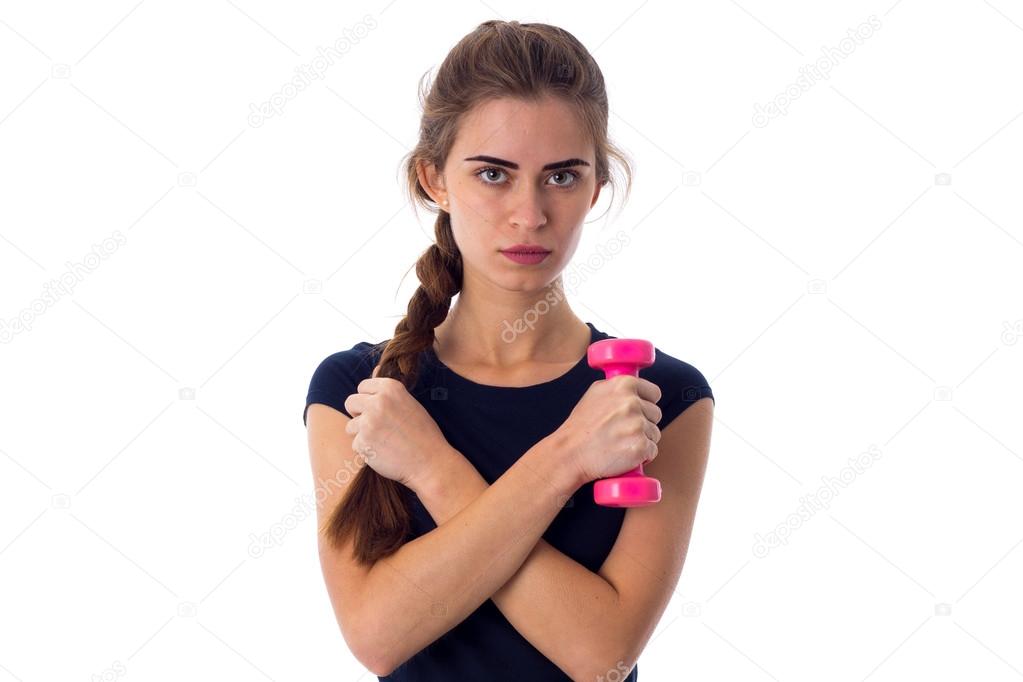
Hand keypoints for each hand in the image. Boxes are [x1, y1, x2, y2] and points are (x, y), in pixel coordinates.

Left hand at [343, 365, 450, 491]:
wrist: (430, 462)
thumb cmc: (423, 433)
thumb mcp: (409, 403)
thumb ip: (388, 389)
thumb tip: (374, 368)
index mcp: (390, 388)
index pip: (362, 386)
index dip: (369, 400)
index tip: (380, 411)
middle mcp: (378, 401)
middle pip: (350, 402)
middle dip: (359, 414)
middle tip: (377, 427)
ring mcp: (368, 422)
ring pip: (350, 425)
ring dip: (362, 434)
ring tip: (383, 441)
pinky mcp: (362, 442)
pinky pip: (355, 444)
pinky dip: (366, 450)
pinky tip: (384, 452)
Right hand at [556, 375, 662, 484]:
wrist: (570, 453)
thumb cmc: (580, 426)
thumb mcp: (595, 393)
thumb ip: (617, 387)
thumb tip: (635, 385)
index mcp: (624, 385)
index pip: (654, 393)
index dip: (646, 403)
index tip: (636, 412)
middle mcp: (632, 402)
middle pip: (656, 414)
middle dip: (644, 423)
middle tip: (622, 431)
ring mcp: (637, 425)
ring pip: (654, 433)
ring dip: (642, 440)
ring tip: (620, 443)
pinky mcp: (640, 446)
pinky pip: (652, 450)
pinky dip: (641, 455)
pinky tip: (624, 454)